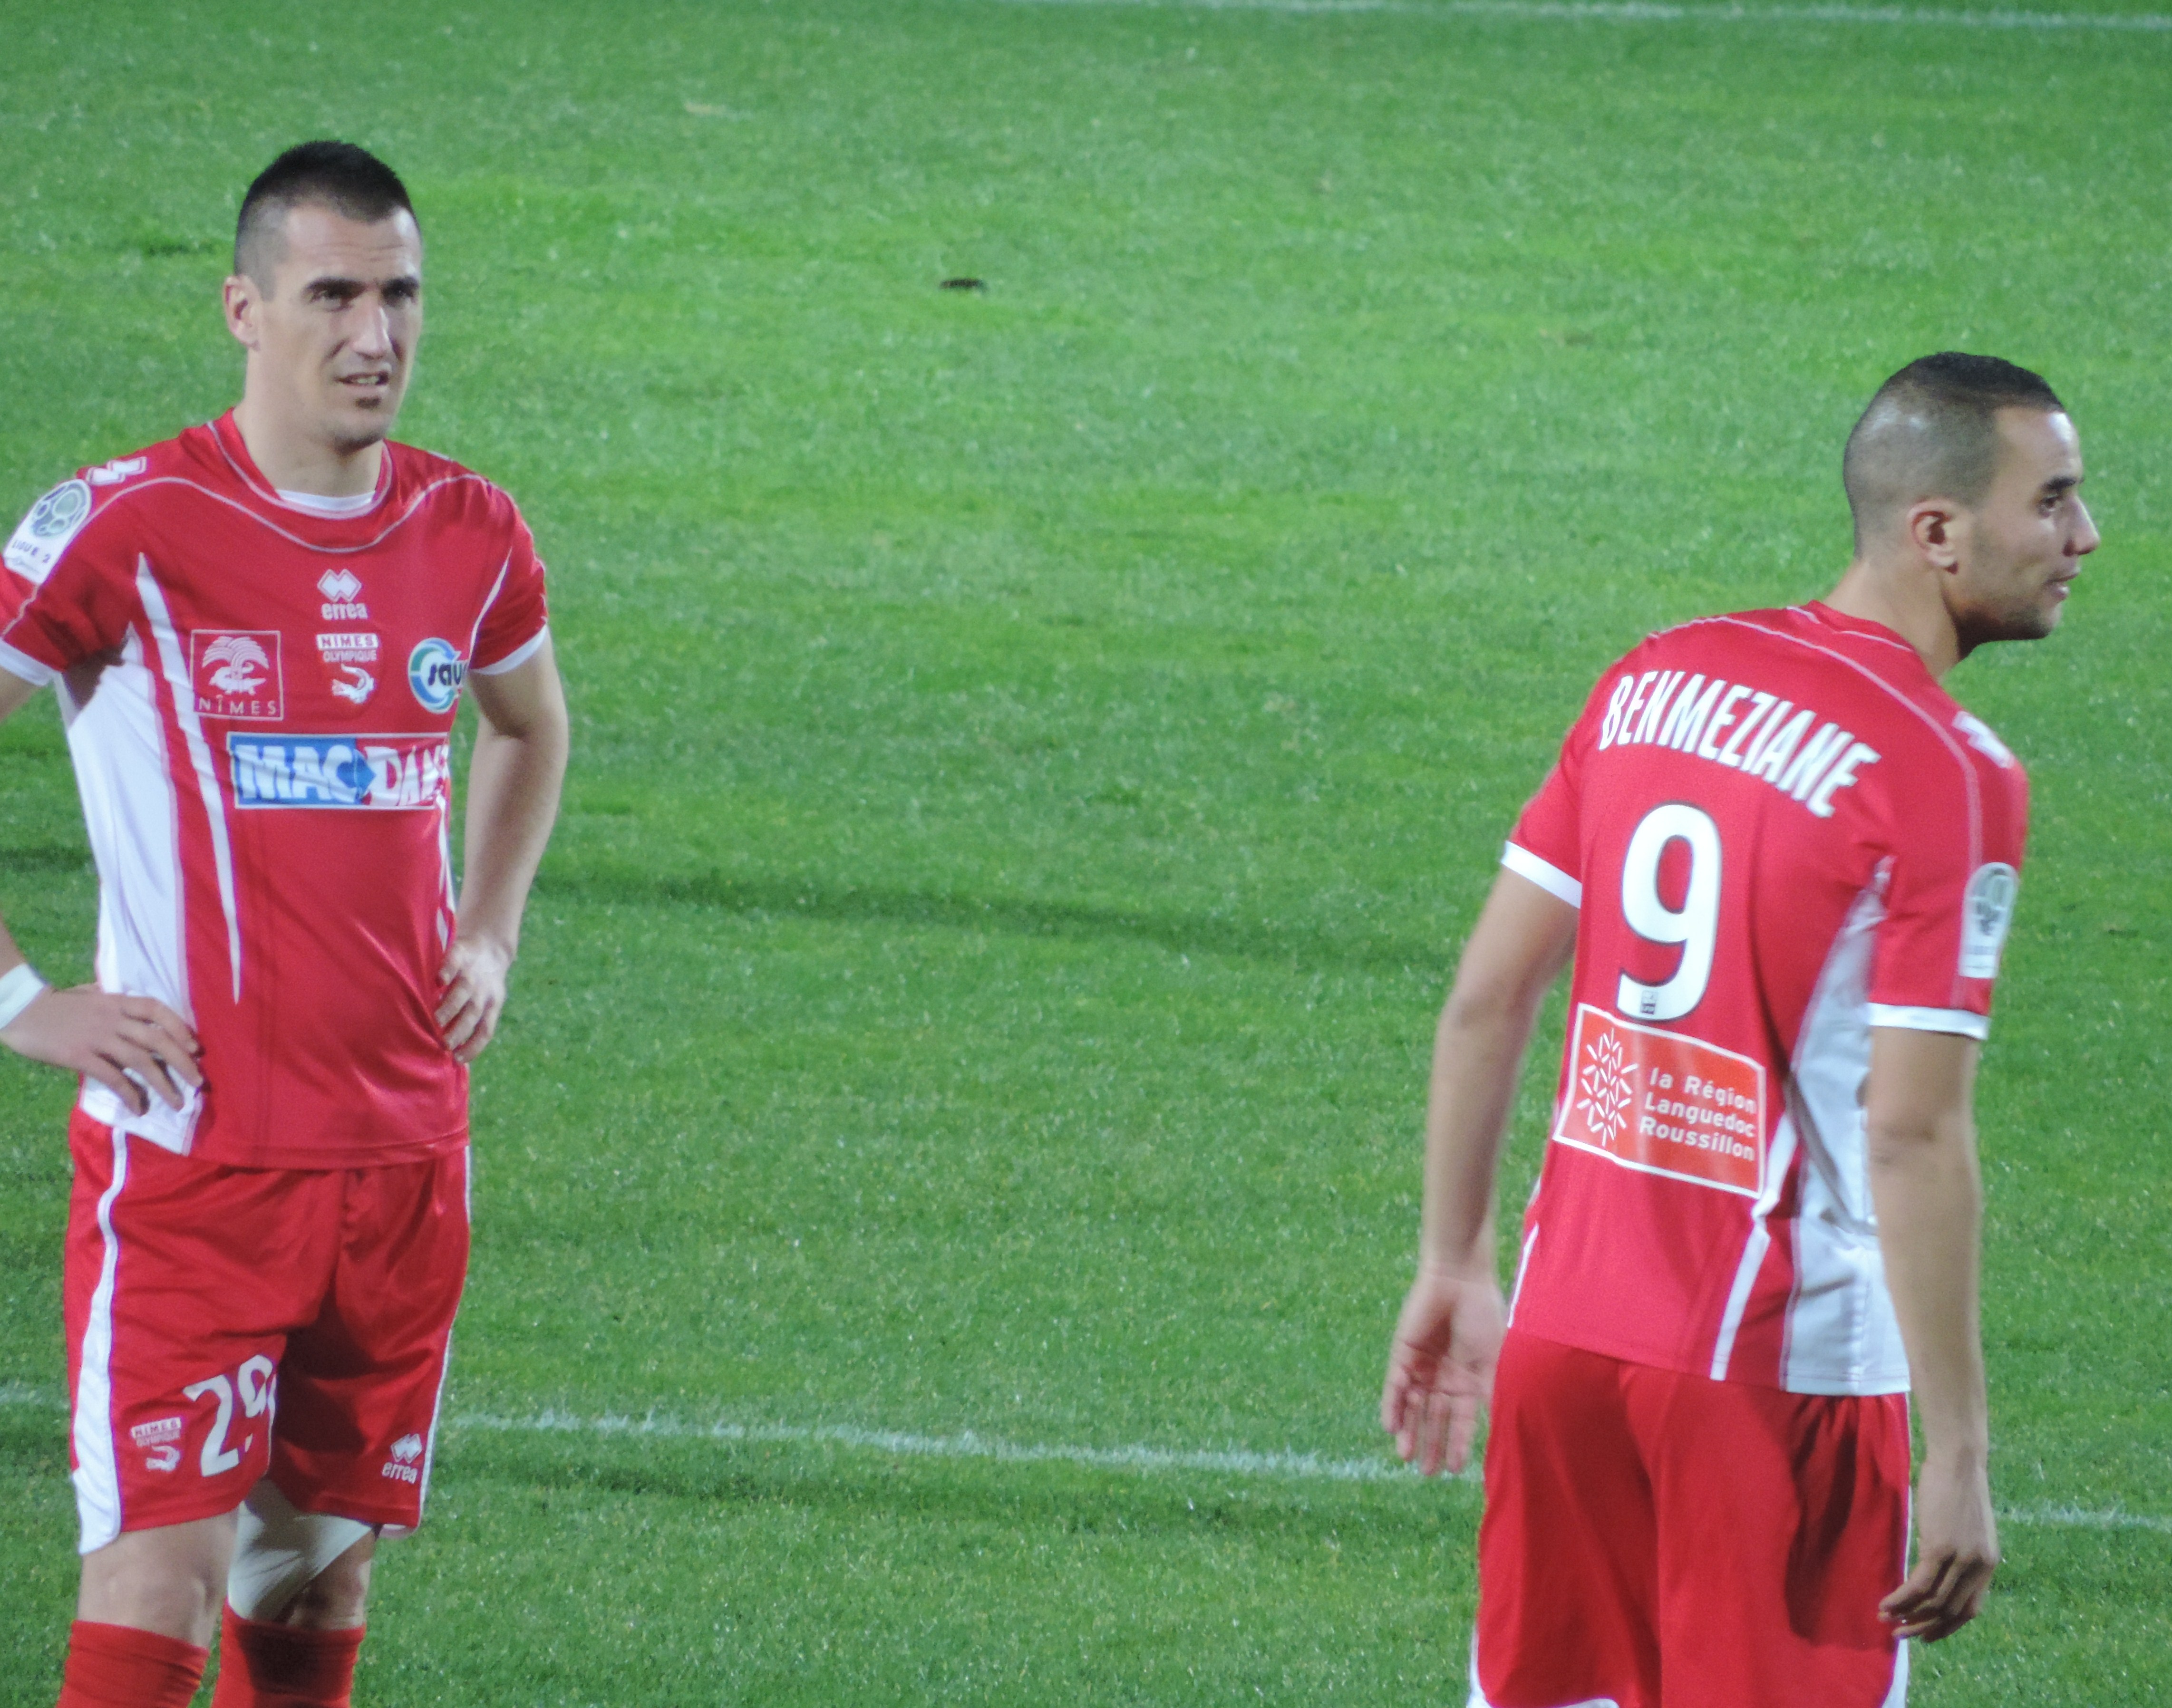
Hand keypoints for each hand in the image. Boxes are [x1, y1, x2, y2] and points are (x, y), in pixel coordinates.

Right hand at [0, 985, 200, 1114]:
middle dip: (182, 1063)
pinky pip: (113, 1077)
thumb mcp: (90, 995)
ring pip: (140, 1062)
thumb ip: (114, 1002)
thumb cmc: (57, 1004)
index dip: (180, 1028)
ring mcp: (97, 1037)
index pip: (158, 1010)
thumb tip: (134, 1009)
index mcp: (117, 1002)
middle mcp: (113, 1018)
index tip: (195, 1048)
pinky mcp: (80, 1056)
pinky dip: (129, 1093)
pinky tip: (139, 1108)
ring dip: (163, 1084)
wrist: (21, 1010)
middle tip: (198, 1082)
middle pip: (157, 1040)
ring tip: (178, 1102)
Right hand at [436, 934, 512, 1062]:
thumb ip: (469, 1024)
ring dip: (451, 1005)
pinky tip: (439, 980)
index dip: (473, 1046)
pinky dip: (448, 970)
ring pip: (464, 990)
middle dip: (459, 1029)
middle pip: (473, 1013)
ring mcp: (472, 972)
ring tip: (436, 1019)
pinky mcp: (460, 953)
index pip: (485, 1030)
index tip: (456, 1059)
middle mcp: (483, 991)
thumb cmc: (479, 984)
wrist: (491, 946)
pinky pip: (454, 962)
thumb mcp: (484, 1003)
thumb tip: (451, 1056)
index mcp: (491, 1005)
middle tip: (443, 1043)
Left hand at [1380, 1263, 1504, 1475]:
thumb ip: (1490, 1393)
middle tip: (1426, 1473)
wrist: (1460, 1279)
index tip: (1454, 1470)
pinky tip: (1392, 1428)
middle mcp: (1443, 1377)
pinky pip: (1395, 1385)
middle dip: (1430, 1444)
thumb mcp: (1492, 1360)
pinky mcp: (1402, 1354)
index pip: (1461, 1419)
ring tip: (1407, 1457)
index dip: (1457, 1444)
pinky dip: (1393, 1406)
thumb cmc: (1483, 1316)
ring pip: (1413, 1406)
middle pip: (1434, 1417)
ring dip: (1409, 1431)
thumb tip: (1496, 1430)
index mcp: (1468, 1380)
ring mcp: (1422, 1366)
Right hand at [1880, 1449, 1998, 1641]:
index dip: (1947, 1626)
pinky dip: (1901, 1599)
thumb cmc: (1957, 1485)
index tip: (1927, 1635)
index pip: (1970, 1609)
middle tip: (1901, 1635)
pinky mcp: (1939, 1549)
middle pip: (1951, 1611)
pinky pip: (1919, 1585)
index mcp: (1987, 1564)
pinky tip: (1886, 1603)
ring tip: (1887, 1621)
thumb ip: (1959, 1550)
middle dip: (1924, 1627)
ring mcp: (1960, 1560)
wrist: (1959, 1461)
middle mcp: (1978, 1567)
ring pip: (1934, 1603)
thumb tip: (1936, 1568)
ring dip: (1908, 1616)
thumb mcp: (1966, 1526)